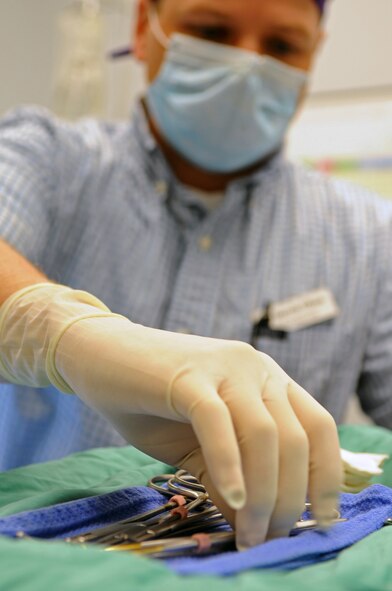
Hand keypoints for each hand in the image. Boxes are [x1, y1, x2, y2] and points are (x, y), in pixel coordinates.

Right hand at [55, 316, 341, 548]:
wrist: (100, 357)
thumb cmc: (152, 402)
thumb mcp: (197, 446)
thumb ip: (226, 478)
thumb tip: (250, 526)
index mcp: (268, 380)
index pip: (320, 426)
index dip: (326, 476)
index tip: (321, 520)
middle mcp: (256, 368)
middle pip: (295, 438)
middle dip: (288, 499)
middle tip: (266, 538)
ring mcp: (223, 367)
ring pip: (264, 434)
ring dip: (263, 493)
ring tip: (247, 533)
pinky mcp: (187, 376)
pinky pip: (218, 423)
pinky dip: (229, 466)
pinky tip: (230, 501)